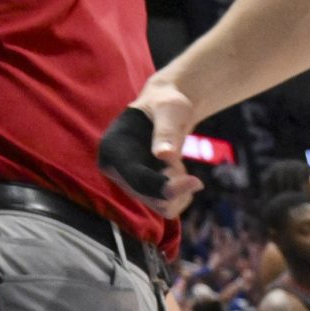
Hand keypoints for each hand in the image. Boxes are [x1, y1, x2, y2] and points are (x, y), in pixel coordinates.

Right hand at [98, 84, 202, 217]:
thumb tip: (164, 155)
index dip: (165, 186)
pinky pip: (168, 207)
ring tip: (176, 161)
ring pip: (162, 206)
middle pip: (151, 198)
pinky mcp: (142, 191)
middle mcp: (115, 170)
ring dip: (179, 188)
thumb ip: (165, 131)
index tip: (197, 182)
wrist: (168, 108)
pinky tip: (177, 171)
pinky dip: (181, 193)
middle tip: (181, 161)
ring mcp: (128, 182)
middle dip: (174, 182)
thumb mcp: (169, 110)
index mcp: (112, 149)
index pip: (137, 179)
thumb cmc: (167, 103)